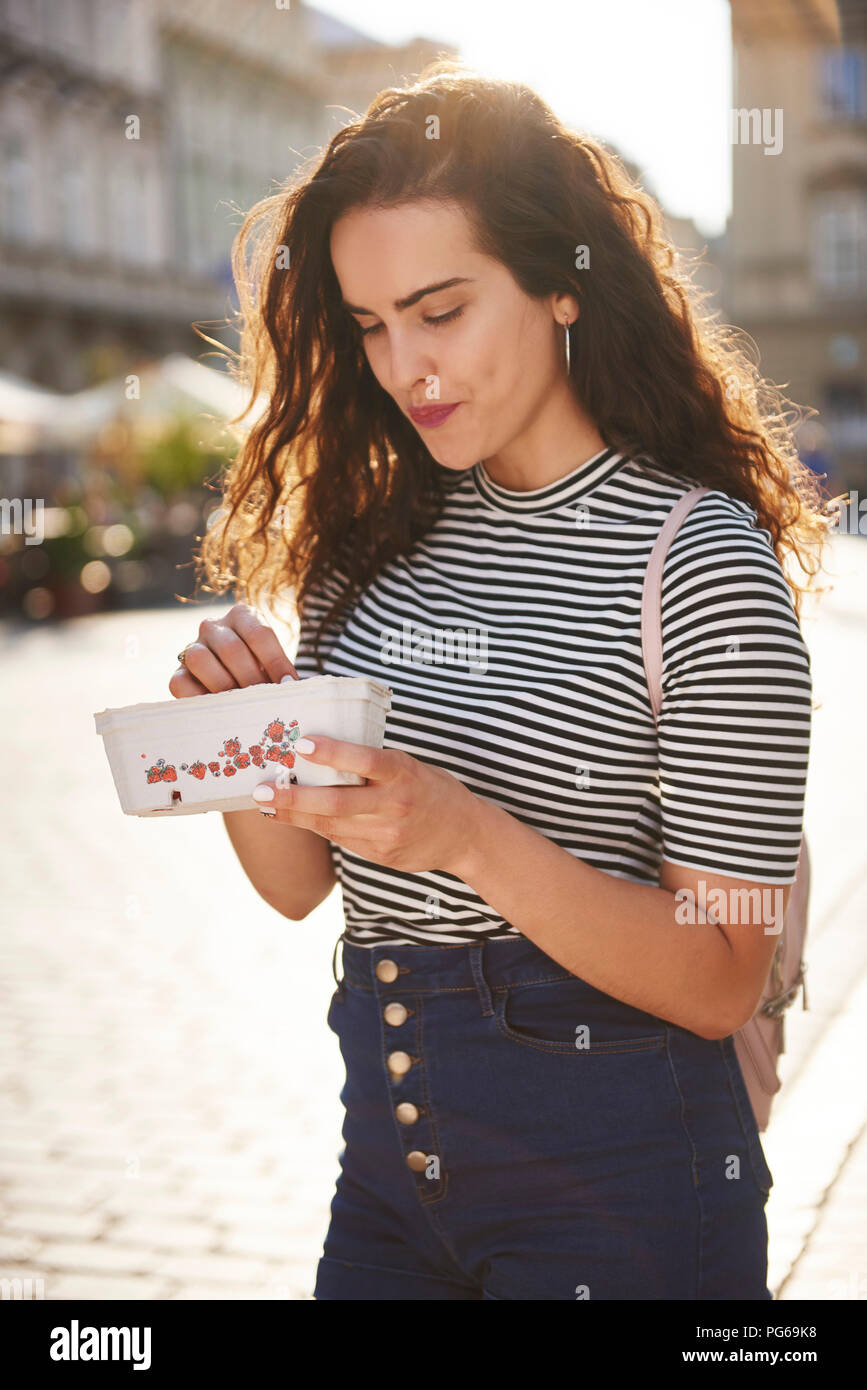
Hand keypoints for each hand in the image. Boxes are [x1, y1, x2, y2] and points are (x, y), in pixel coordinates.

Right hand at [168, 602, 297, 696]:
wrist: (232, 682)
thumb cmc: (259, 671)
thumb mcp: (271, 663)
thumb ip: (279, 672)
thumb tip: (293, 691)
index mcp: (241, 615)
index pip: (259, 634)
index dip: (276, 662)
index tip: (288, 685)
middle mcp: (213, 626)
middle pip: (231, 649)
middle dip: (251, 679)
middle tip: (266, 702)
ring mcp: (191, 647)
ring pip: (200, 660)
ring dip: (224, 687)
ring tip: (243, 707)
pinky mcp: (178, 673)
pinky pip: (180, 683)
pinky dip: (199, 698)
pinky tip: (218, 711)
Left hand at [249, 734, 480, 874]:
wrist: (464, 834)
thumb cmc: (430, 789)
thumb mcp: (409, 766)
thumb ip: (374, 765)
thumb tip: (321, 753)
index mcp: (403, 773)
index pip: (366, 760)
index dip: (333, 752)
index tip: (302, 744)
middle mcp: (395, 804)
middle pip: (337, 802)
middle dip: (294, 797)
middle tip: (261, 790)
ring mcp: (387, 833)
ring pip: (331, 825)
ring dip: (294, 816)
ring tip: (265, 805)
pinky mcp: (381, 854)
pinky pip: (341, 839)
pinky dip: (315, 827)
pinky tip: (292, 819)